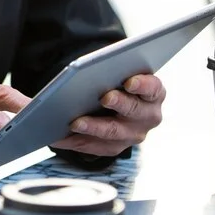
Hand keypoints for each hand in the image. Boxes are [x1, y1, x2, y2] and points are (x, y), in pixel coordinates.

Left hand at [51, 73, 165, 156]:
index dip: (142, 85)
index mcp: (154, 93)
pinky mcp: (115, 147)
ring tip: (75, 122)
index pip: (152, 88)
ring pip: (113, 133)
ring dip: (93, 128)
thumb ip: (113, 69)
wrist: (120, 102)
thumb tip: (89, 67)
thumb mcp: (122, 72)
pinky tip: (60, 136)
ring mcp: (133, 134)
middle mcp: (148, 116)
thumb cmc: (119, 81)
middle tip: (104, 98)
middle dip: (119, 104)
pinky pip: (96, 147)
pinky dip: (77, 141)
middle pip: (134, 111)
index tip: (129, 82)